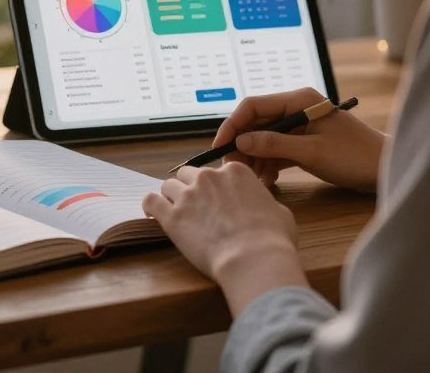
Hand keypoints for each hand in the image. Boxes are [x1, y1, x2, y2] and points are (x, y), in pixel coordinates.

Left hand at [143, 163, 307, 315]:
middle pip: (188, 174)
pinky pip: (150, 201)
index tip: (215, 199)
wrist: (253, 258)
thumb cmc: (272, 238)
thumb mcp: (280, 212)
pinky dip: (150, 206)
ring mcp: (188, 195)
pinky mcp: (172, 216)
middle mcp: (208, 177)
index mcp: (234, 172)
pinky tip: (151, 214)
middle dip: (189, 187)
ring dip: (170, 197)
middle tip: (194, 207)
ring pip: (168, 186)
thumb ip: (264, 202)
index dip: (214, 186)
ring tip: (175, 212)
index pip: (216, 171)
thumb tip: (263, 208)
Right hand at [215, 88, 385, 192]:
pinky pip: (277, 149)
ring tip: (252, 178)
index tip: (220, 147)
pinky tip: (267, 179)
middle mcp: (297, 108)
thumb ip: (274, 144)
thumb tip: (241, 141)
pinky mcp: (304, 142)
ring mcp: (300, 125)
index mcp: (299, 100)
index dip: (233, 125)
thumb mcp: (312, 151)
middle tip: (233, 169)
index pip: (253, 106)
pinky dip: (269, 163)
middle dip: (242, 145)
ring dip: (255, 157)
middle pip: (256, 123)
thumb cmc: (356, 156)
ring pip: (264, 138)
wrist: (386, 170)